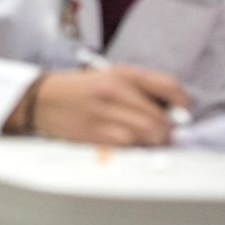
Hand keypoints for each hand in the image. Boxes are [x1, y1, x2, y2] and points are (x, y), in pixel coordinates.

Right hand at [27, 65, 189, 145]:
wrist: (42, 99)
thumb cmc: (79, 90)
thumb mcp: (109, 77)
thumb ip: (141, 89)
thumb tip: (174, 112)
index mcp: (120, 75)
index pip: (167, 85)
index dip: (182, 103)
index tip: (183, 112)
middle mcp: (113, 91)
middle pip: (159, 118)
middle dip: (167, 130)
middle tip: (165, 134)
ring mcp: (102, 113)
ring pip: (146, 134)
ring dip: (153, 142)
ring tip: (150, 142)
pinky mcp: (93, 133)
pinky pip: (127, 146)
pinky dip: (135, 149)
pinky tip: (131, 146)